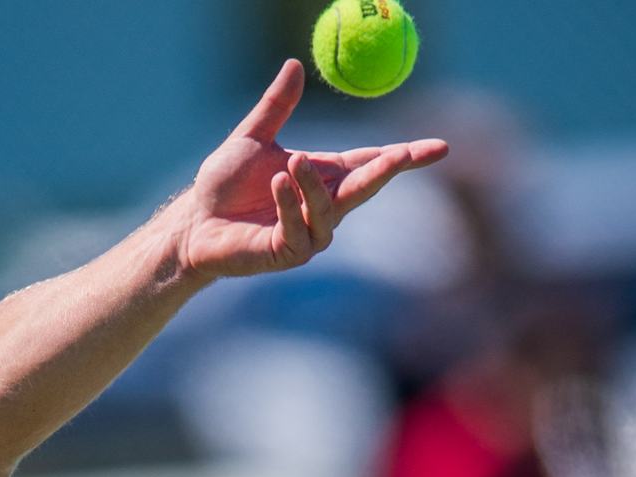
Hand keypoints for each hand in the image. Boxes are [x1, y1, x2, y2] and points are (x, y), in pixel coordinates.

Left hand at [167, 60, 448, 280]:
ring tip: (292, 163)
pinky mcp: (289, 253)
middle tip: (401, 155)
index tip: (440, 146)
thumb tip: (293, 64)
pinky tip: (277, 186)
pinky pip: (301, 229)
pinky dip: (292, 204)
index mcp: (324, 176)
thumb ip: (275, 106)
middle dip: (389, 171)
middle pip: (368, 187)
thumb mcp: (251, 138)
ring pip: (331, 209)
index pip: (373, 163)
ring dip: (315, 186)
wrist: (194, 221)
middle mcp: (324, 205)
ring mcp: (310, 232)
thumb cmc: (223, 184)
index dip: (407, 157)